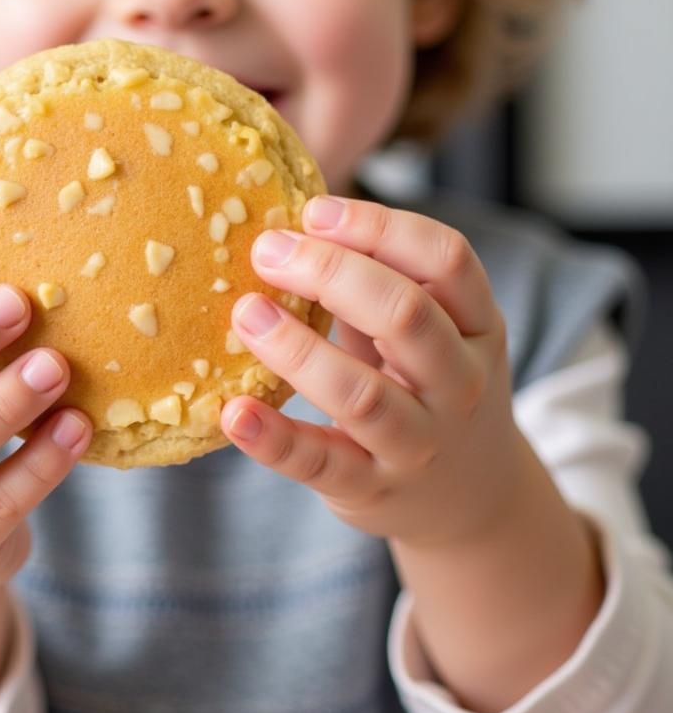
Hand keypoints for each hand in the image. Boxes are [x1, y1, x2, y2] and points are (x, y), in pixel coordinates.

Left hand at [221, 196, 524, 549]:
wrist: (471, 500)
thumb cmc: (424, 389)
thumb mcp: (430, 334)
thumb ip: (377, 286)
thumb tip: (286, 229)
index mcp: (477, 326)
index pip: (447, 259)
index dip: (379, 227)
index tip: (313, 212)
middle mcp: (459, 384)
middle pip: (406, 314)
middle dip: (331, 272)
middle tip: (267, 250)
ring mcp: (420, 444)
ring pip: (363, 394)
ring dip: (298, 349)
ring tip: (245, 313)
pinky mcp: (372, 490)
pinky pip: (321, 462)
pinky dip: (274, 438)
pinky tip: (234, 412)